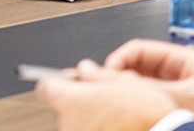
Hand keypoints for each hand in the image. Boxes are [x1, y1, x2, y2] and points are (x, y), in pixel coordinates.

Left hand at [36, 60, 178, 130]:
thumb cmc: (147, 115)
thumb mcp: (122, 81)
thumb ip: (96, 74)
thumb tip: (84, 69)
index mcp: (69, 102)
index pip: (46, 86)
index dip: (59, 80)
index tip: (72, 79)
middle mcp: (67, 125)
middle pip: (63, 106)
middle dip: (79, 99)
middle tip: (104, 97)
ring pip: (77, 123)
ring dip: (90, 117)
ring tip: (118, 115)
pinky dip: (99, 130)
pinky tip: (121, 127)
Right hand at [102, 40, 193, 129]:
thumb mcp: (188, 95)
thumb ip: (152, 87)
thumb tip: (119, 81)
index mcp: (180, 58)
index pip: (136, 49)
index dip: (116, 61)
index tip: (104, 77)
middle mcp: (178, 73)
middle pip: (136, 70)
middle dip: (120, 80)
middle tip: (108, 93)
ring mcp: (179, 93)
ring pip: (143, 89)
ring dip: (131, 96)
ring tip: (122, 106)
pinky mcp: (181, 110)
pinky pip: (152, 105)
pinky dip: (141, 109)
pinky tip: (137, 116)